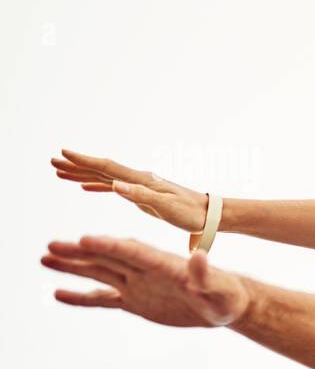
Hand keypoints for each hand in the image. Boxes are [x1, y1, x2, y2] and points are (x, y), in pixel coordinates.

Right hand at [41, 235, 250, 327]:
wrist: (226, 304)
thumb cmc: (226, 294)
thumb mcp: (218, 287)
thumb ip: (204, 274)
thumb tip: (200, 255)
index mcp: (163, 263)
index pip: (132, 251)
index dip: (109, 246)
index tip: (85, 240)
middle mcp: (145, 270)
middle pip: (107, 258)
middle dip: (80, 253)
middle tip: (51, 246)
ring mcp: (138, 284)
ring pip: (99, 273)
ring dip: (73, 268)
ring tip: (44, 259)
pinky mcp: (136, 301)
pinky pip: (104, 299)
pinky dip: (82, 297)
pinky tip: (59, 294)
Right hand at [51, 149, 209, 232]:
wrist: (209, 215)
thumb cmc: (190, 213)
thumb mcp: (166, 207)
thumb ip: (140, 196)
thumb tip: (114, 185)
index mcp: (141, 180)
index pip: (107, 167)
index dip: (84, 161)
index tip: (62, 153)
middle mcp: (138, 180)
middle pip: (101, 169)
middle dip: (76, 165)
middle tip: (52, 160)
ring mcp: (139, 186)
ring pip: (104, 177)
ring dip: (82, 174)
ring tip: (60, 171)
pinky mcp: (142, 196)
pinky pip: (113, 188)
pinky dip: (97, 186)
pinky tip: (85, 187)